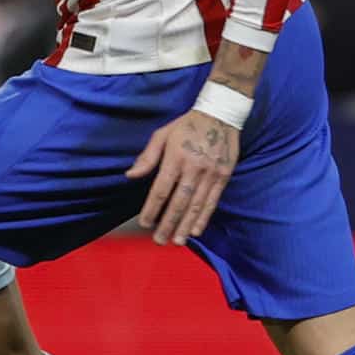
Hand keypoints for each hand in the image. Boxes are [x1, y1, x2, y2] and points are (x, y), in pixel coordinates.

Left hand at [126, 107, 240, 245]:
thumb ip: (147, 157)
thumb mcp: (163, 134)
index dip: (152, 208)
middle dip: (167, 223)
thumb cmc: (186, 125)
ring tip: (176, 241)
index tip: (144, 222)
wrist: (220, 114)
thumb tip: (130, 175)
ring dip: (185, 225)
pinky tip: (195, 230)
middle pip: (178, 202)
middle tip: (159, 240)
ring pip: (196, 205)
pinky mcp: (223, 176)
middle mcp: (193, 167)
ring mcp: (210, 173)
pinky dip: (204, 217)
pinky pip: (212, 201)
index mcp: (175, 157)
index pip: (161, 189)